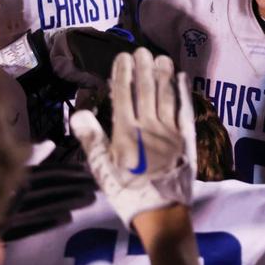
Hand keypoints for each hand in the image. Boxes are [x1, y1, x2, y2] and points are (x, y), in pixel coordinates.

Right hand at [70, 48, 195, 227]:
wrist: (162, 213)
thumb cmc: (127, 193)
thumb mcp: (102, 170)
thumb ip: (91, 140)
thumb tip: (78, 113)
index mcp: (126, 133)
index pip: (123, 95)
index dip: (123, 74)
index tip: (123, 57)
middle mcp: (148, 126)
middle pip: (146, 90)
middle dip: (143, 68)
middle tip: (142, 50)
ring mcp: (169, 131)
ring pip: (166, 96)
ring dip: (163, 75)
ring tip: (161, 57)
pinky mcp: (186, 139)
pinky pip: (184, 110)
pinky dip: (183, 93)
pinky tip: (182, 79)